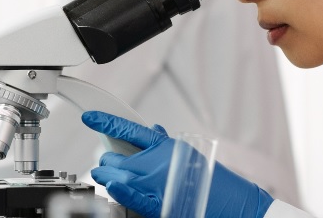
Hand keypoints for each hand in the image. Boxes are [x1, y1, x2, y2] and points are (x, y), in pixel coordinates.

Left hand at [82, 111, 274, 217]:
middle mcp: (157, 161)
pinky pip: (130, 196)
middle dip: (109, 161)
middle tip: (108, 166)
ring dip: (107, 176)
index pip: (130, 129)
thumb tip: (154, 131)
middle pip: (116, 156)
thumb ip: (167, 145)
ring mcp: (155, 182)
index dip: (106, 122)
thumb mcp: (189, 155)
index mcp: (166, 146)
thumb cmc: (213, 182)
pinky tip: (111, 186)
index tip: (88, 118)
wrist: (234, 204)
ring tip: (108, 179)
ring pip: (116, 174)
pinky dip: (118, 191)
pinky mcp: (157, 204)